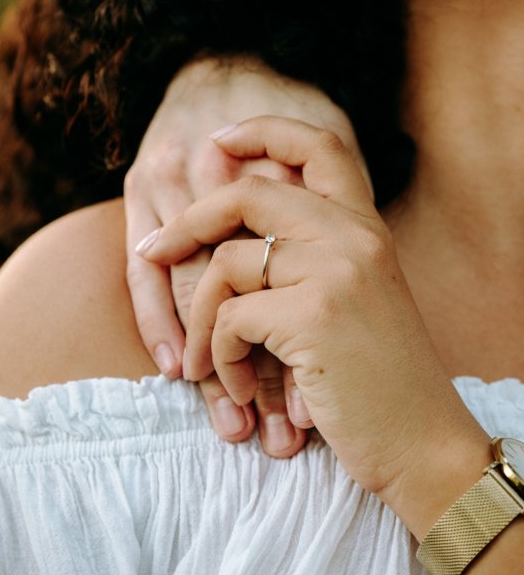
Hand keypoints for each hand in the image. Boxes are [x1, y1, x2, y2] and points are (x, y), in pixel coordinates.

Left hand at [127, 56, 368, 456]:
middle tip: (151, 251)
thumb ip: (312, 262)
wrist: (423, 444)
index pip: (319, 145)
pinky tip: (242, 392)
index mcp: (367, 229)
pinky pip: (228, 317)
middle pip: (248, 193)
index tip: (219, 141)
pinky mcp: (313, 314)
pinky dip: (219, 356)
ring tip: (203, 367)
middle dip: (187, 222)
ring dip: (198, 320)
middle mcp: (354, 236)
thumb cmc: (381, 383)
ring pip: (225, 263)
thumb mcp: (356, 304)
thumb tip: (231, 240)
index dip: (264, 130)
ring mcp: (336, 270)